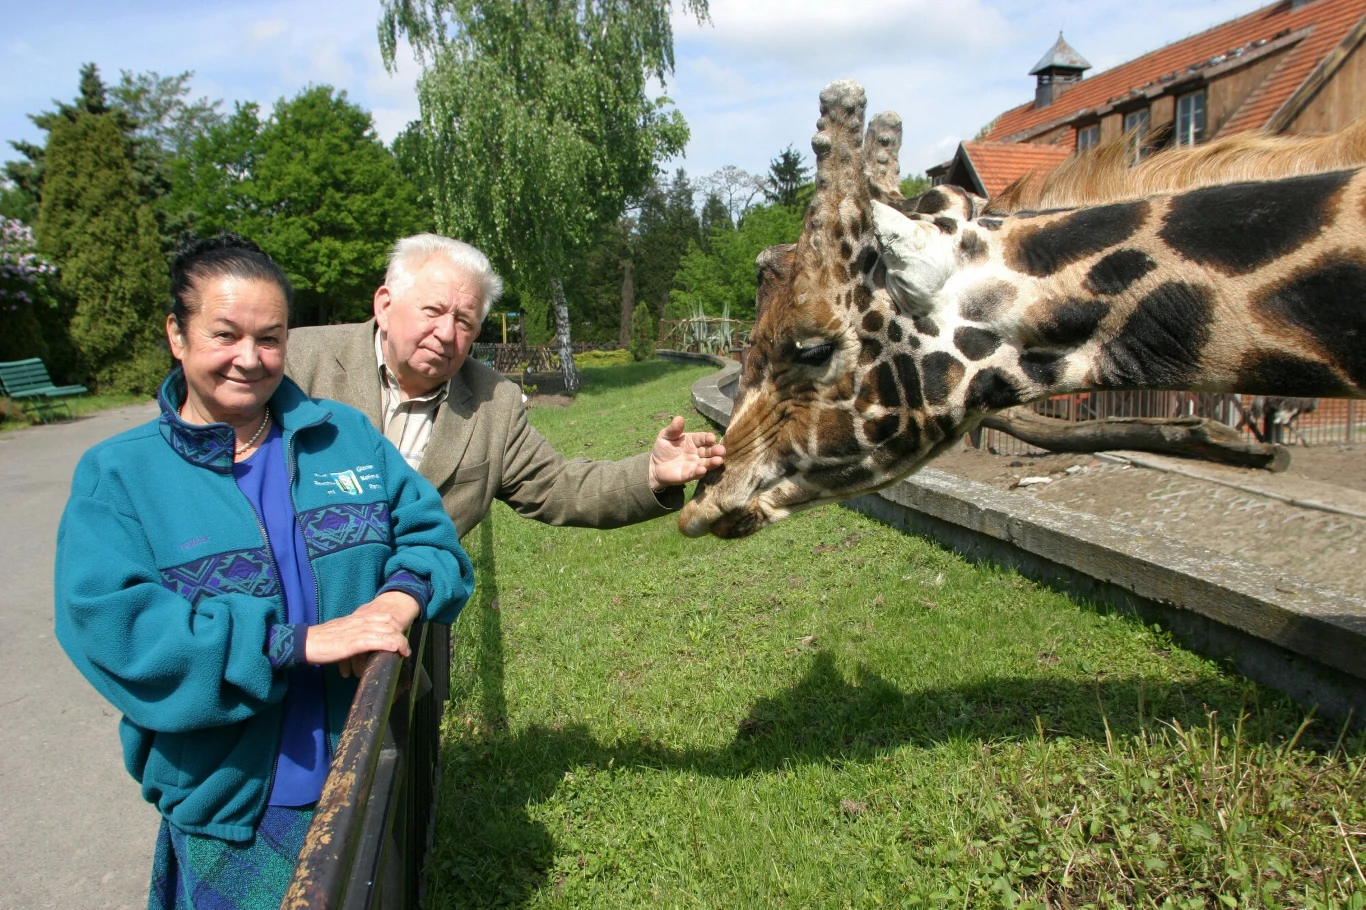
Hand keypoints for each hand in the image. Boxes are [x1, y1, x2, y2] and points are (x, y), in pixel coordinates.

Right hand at [303, 592, 420, 676]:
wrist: (305, 643)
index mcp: (357, 618)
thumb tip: (367, 646)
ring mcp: (355, 631)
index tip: (402, 638)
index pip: (383, 616)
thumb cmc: (323, 641)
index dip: (396, 625)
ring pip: (384, 631)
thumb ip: (356, 636)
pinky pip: (373, 641)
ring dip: (398, 641)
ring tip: (404, 651)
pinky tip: (394, 648)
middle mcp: (359, 621)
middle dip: (400, 634)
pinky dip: (386, 643)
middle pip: (388, 622)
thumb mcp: (343, 634)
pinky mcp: (351, 642)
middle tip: (405, 648)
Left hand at [647, 416, 725, 490]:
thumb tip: (679, 418)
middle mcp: (697, 452)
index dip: (708, 438)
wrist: (654, 465)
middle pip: (709, 451)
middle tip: (721, 450)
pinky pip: (696, 473)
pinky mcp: (689, 475)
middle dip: (715, 450)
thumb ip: (673, 429)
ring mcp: (694, 464)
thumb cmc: (663, 448)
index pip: (703, 438)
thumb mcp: (665, 436)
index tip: (712, 438)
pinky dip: (700, 472)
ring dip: (712, 462)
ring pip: (706, 463)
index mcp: (693, 440)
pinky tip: (702, 470)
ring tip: (718, 461)